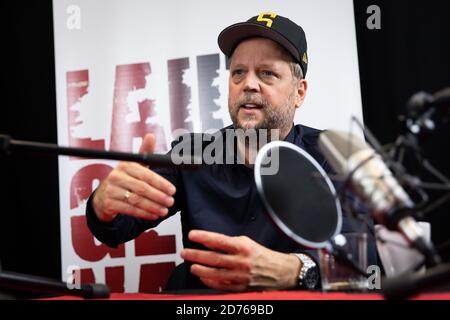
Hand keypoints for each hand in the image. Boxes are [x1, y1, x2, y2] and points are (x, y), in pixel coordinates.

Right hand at [92, 133, 175, 221]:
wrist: (104, 194)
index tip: (172, 190)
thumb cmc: (125, 178)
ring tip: (164, 210)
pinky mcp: (109, 203)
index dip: (161, 183)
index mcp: (125, 165)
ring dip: (153, 206)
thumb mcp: (135, 164)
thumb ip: (145, 152)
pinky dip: (144, 213)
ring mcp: (111, 190)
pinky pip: (129, 210)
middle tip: (170, 201)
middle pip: (142, 188)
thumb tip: (151, 135)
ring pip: (136, 200)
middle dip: (159, 196)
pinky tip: (153, 215)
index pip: (146, 175)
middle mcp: (116, 177)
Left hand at [181, 230, 300, 291]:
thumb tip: (209, 242)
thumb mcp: (246, 243)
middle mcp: (241, 261)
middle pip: (213, 258)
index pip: (219, 240)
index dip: (204, 237)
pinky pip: (221, 285)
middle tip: (184, 252)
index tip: (192, 235)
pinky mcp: (240, 287)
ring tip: (191, 266)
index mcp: (243, 247)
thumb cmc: (261, 255)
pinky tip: (203, 278)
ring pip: (215, 274)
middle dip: (196, 255)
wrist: (280, 271)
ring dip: (200, 270)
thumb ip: (228, 243)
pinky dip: (210, 282)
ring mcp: (240, 276)